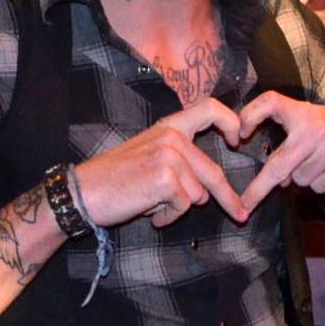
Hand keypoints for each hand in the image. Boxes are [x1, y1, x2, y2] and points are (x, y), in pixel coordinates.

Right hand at [74, 97, 245, 228]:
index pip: (210, 109)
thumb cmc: (113, 178)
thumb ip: (178, 156)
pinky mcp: (166, 179)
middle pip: (213, 171)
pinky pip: (184, 207)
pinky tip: (148, 211)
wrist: (83, 192)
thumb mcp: (147, 154)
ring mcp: (169, 157)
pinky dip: (168, 216)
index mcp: (168, 127)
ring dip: (178, 207)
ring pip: (199, 195)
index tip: (238, 140)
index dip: (231, 122)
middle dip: (229, 197)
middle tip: (241, 214)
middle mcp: (172, 137)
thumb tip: (209, 183)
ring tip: (150, 202)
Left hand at [237, 92, 324, 212]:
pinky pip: (317, 188)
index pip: (270, 102)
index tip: (239, 134)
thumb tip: (278, 180)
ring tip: (323, 161)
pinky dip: (321, 184)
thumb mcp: (315, 119)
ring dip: (304, 177)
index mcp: (304, 112)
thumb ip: (291, 138)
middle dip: (258, 189)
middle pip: (278, 165)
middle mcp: (316, 129)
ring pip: (299, 181)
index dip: (250, 114)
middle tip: (243, 204)